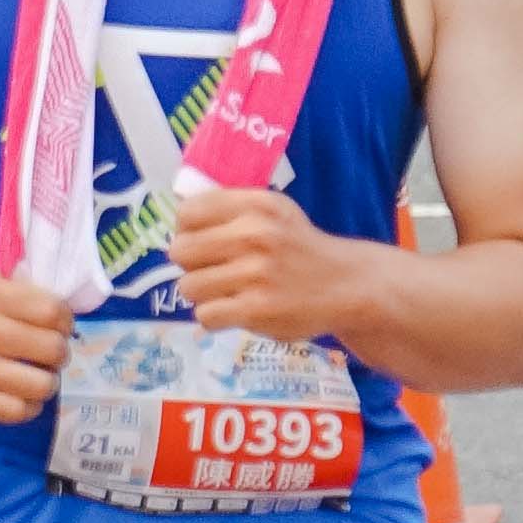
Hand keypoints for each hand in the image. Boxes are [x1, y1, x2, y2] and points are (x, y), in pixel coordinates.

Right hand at [0, 266, 75, 421]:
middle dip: (59, 352)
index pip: (52, 311)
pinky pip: (20, 411)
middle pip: (52, 348)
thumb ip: (32, 290)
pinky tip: (21, 393)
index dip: (65, 321)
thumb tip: (66, 316)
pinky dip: (29, 404)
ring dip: (48, 381)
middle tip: (51, 352)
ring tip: (39, 374)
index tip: (59, 325)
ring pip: (42, 384)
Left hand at [170, 182, 349, 339]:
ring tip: (225, 292)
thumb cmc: (299, 246)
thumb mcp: (272, 211)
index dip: (186, 230)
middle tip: (211, 269)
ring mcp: (255, 274)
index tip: (200, 240)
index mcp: (255, 204)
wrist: (345, 284)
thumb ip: (229, 208)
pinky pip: (205, 315)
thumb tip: (177, 217)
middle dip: (190, 263)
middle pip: (180, 251)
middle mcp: (255, 235)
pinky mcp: (256, 310)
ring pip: (188, 286)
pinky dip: (215, 317)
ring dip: (202, 293)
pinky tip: (234, 310)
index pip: (188, 212)